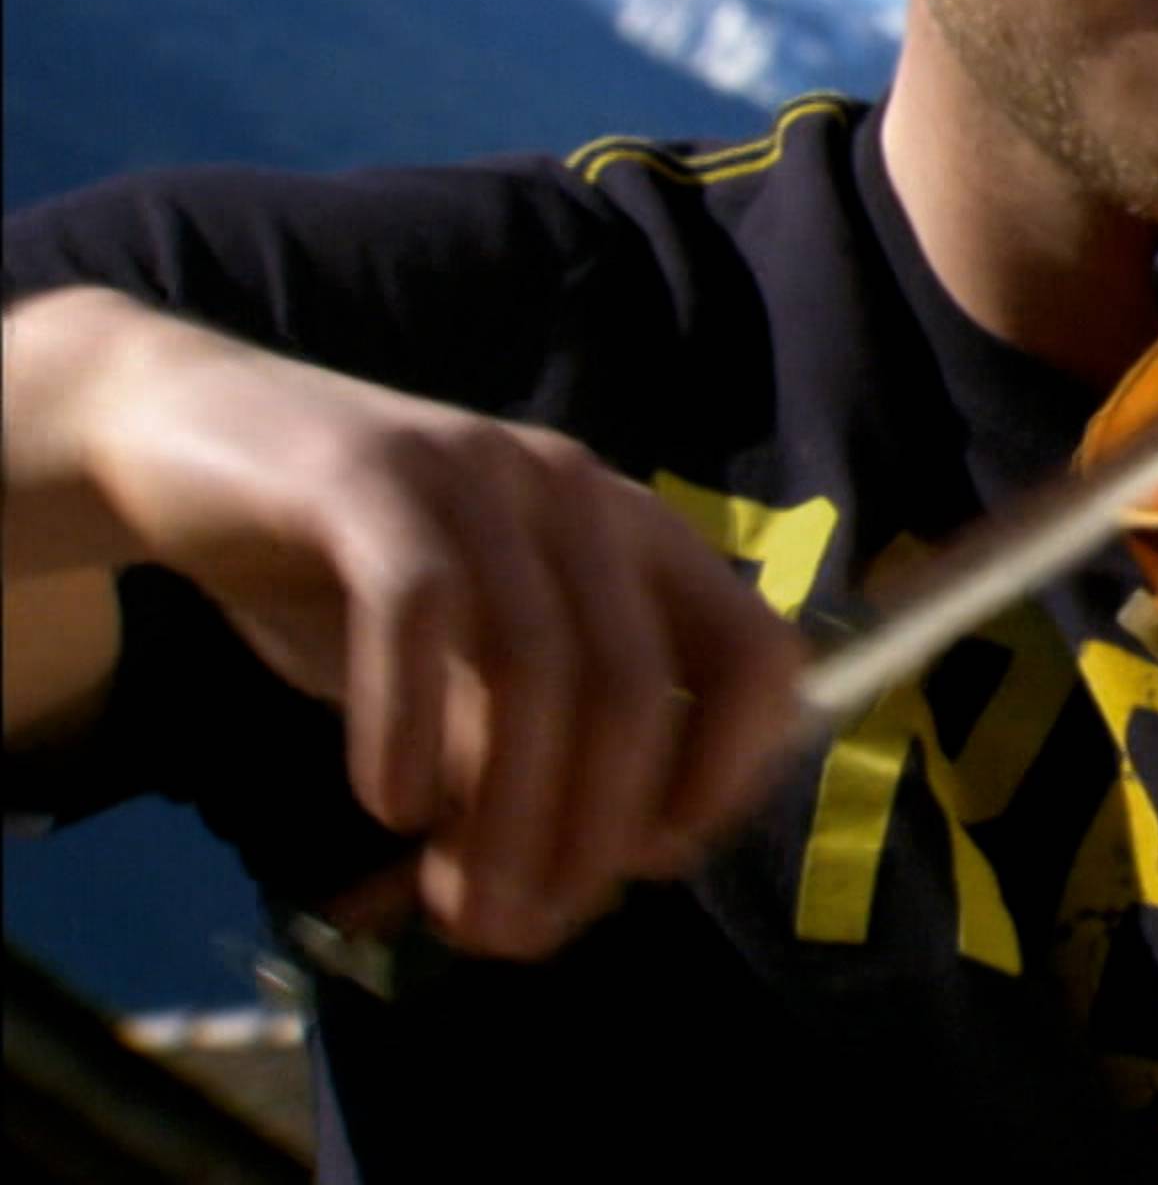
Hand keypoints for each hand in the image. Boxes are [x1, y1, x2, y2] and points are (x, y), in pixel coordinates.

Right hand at [62, 303, 804, 957]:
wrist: (182, 440)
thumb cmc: (345, 577)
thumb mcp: (458, 679)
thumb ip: (518, 760)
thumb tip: (560, 898)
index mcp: (638, 539)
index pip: (758, 655)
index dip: (725, 776)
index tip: (645, 869)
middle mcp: (583, 495)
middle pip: (637, 683)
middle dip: (590, 834)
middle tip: (523, 934)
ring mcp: (484, 474)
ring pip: (538, 662)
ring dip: (508, 813)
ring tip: (462, 911)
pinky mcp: (373, 474)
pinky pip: (421, 609)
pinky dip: (413, 726)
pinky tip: (391, 807)